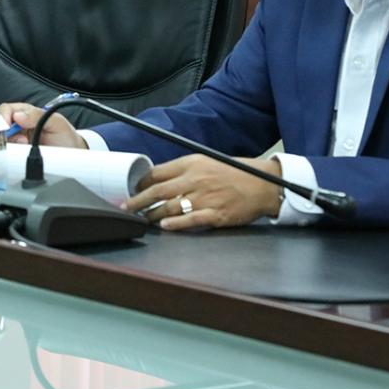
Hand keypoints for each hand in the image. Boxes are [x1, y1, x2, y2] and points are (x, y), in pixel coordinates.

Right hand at [0, 103, 86, 148]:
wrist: (75, 156)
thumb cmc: (65, 136)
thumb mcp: (56, 122)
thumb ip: (38, 116)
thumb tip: (18, 116)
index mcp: (25, 113)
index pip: (6, 110)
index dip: (2, 117)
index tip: (5, 126)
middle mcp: (18, 127)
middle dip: (4, 134)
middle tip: (20, 140)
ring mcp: (17, 142)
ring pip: (1, 142)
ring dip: (9, 146)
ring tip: (25, 147)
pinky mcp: (17, 156)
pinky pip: (7, 155)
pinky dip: (11, 156)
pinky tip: (22, 155)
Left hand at [123, 154, 282, 230]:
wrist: (262, 184)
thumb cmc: (233, 173)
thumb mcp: (206, 163)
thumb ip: (183, 170)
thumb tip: (158, 179)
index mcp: (192, 165)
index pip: (158, 173)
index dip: (140, 183)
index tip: (131, 189)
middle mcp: (196, 180)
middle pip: (158, 191)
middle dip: (137, 200)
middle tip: (126, 207)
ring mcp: (205, 198)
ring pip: (170, 207)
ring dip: (152, 215)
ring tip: (142, 219)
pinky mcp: (216, 214)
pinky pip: (191, 220)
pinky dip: (175, 224)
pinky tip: (165, 226)